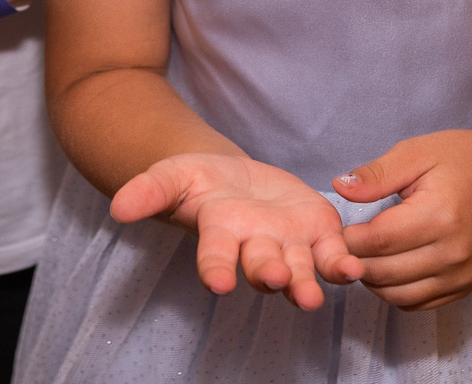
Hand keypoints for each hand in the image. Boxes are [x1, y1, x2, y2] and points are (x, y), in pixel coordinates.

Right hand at [112, 153, 362, 309]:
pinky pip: (332, 255)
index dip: (217, 270)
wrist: (234, 177)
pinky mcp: (318, 235)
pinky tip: (354, 269)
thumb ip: (148, 190)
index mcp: (219, 236)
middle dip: (268, 274)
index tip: (219, 284)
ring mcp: (288, 245)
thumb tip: (117, 208)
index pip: (215, 258)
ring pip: (299, 269)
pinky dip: (342, 264)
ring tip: (313, 296)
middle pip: (261, 266)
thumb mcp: (171, 175)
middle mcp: (254, 248)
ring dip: (307, 283)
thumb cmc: (198, 181)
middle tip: (275, 278)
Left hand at [336, 129, 471, 311]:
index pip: (378, 240)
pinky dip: (394, 291)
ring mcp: (461, 275)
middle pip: (384, 273)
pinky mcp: (464, 287)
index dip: (349, 238)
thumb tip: (340, 188)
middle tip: (346, 242)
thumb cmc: (464, 160)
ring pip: (396, 295)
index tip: (338, 228)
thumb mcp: (418, 152)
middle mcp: (453, 253)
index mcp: (439, 216)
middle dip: (355, 260)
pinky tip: (389, 266)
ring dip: (372, 280)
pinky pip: (417, 304)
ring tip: (366, 254)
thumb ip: (378, 174)